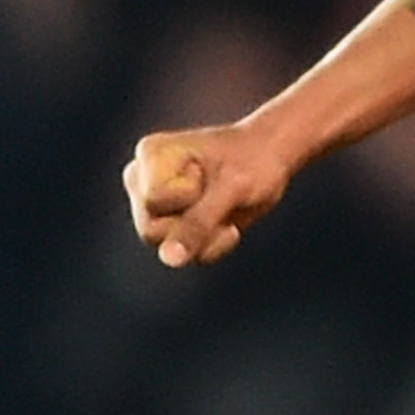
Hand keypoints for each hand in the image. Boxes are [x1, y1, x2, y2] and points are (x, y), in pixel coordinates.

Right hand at [124, 120, 294, 267]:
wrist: (271, 161)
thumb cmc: (253, 161)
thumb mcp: (232, 188)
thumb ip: (198, 222)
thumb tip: (168, 259)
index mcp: (151, 155)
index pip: (153, 203)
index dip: (188, 200)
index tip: (210, 176)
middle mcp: (142, 180)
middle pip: (151, 231)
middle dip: (196, 224)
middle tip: (221, 196)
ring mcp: (154, 205)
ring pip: (168, 249)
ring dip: (207, 237)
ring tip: (226, 209)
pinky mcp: (170, 225)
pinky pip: (185, 255)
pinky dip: (213, 245)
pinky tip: (226, 223)